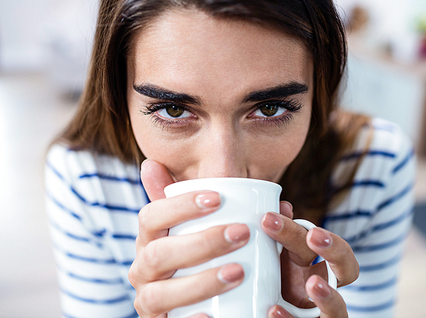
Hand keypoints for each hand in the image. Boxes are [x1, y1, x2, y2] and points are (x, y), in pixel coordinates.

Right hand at [128, 160, 249, 317]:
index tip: (217, 197)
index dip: (180, 206)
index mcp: (149, 240)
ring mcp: (149, 300)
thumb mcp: (187, 226)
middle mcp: (142, 270)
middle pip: (159, 255)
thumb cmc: (194, 255)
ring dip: (200, 282)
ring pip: (160, 294)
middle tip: (241, 233)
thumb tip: (151, 164)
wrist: (192, 302)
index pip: (151, 216)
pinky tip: (213, 315)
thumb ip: (177, 198)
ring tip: (239, 271)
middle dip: (201, 243)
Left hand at [262, 203, 358, 317]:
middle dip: (334, 250)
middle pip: (346, 270)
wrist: (264, 312)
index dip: (307, 229)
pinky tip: (273, 309)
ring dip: (328, 297)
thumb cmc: (277, 286)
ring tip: (313, 284)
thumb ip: (281, 236)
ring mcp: (321, 314)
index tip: (276, 218)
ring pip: (339, 310)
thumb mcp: (277, 259)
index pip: (326, 244)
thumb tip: (283, 206)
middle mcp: (326, 291)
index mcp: (317, 268)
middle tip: (313, 235)